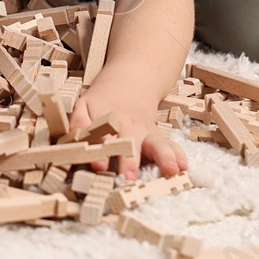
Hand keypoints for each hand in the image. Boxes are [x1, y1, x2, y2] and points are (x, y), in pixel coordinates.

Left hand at [69, 82, 187, 181]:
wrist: (131, 82)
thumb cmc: (102, 102)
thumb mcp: (84, 107)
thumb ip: (79, 124)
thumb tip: (74, 143)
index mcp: (107, 120)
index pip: (102, 137)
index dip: (99, 151)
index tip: (99, 165)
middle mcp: (129, 127)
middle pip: (130, 143)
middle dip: (130, 160)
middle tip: (129, 177)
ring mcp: (146, 132)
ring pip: (156, 143)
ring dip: (163, 157)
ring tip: (171, 170)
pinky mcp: (159, 137)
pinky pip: (170, 145)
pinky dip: (178, 155)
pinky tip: (184, 167)